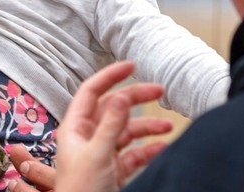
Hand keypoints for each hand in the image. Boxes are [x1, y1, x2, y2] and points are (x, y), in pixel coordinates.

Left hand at [8, 61, 171, 191]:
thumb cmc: (81, 190)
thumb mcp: (97, 154)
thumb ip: (110, 124)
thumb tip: (121, 96)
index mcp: (75, 127)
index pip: (92, 91)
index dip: (110, 75)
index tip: (132, 65)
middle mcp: (87, 136)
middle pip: (113, 108)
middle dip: (136, 99)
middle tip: (160, 90)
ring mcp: (101, 152)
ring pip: (126, 131)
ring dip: (147, 127)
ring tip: (168, 125)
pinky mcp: (114, 169)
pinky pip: (134, 153)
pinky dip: (148, 149)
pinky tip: (163, 148)